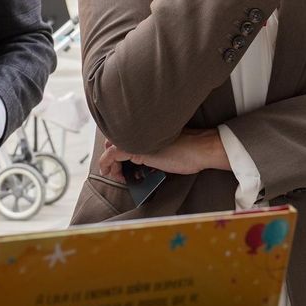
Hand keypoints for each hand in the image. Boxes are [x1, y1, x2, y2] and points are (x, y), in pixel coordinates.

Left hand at [98, 129, 230, 176]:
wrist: (199, 149)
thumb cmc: (188, 151)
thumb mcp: (165, 150)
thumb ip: (151, 151)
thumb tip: (141, 164)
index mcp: (146, 129)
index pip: (122, 135)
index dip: (116, 149)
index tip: (120, 164)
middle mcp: (138, 131)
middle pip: (113, 140)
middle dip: (111, 157)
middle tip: (116, 171)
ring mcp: (136, 138)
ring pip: (111, 148)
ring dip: (109, 163)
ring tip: (114, 175)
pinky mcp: (135, 149)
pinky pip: (112, 156)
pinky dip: (107, 164)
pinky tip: (110, 174)